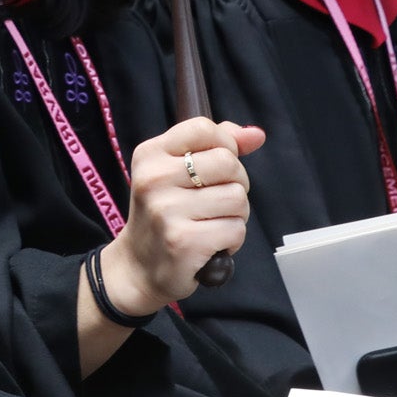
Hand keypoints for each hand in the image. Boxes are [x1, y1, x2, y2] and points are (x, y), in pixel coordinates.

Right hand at [98, 117, 267, 311]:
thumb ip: (215, 146)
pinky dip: (232, 240)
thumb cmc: (165, 213)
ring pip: (237, 198)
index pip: (203, 129)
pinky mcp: (184, 242)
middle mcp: (154, 178)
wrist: (139, 267)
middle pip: (228, 163)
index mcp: (150, 154)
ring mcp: (166, 211)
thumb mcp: (177, 171)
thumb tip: (256, 135)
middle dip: (236, 183)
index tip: (217, 167)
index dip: (225, 146)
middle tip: (216, 201)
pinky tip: (212, 244)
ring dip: (235, 215)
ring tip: (212, 224)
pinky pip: (236, 229)